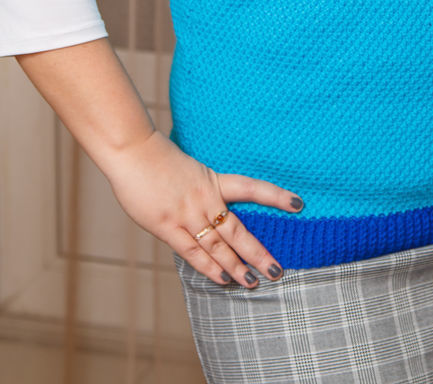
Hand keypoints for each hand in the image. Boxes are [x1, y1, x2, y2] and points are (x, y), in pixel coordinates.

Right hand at [104, 129, 302, 288]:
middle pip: (237, 230)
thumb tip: (212, 208)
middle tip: (277, 270)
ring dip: (237, 266)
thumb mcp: (189, 169)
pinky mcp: (166, 225)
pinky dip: (209, 267)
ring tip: (254, 282)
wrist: (133, 150)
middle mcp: (205, 198)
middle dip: (258, 252)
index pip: (251, 188)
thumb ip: (202, 189)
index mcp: (212, 180)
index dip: (275, 196)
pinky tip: (224, 279)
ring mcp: (186, 213)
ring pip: (218, 246)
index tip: (299, 204)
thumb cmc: (158, 158)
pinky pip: (192, 251)